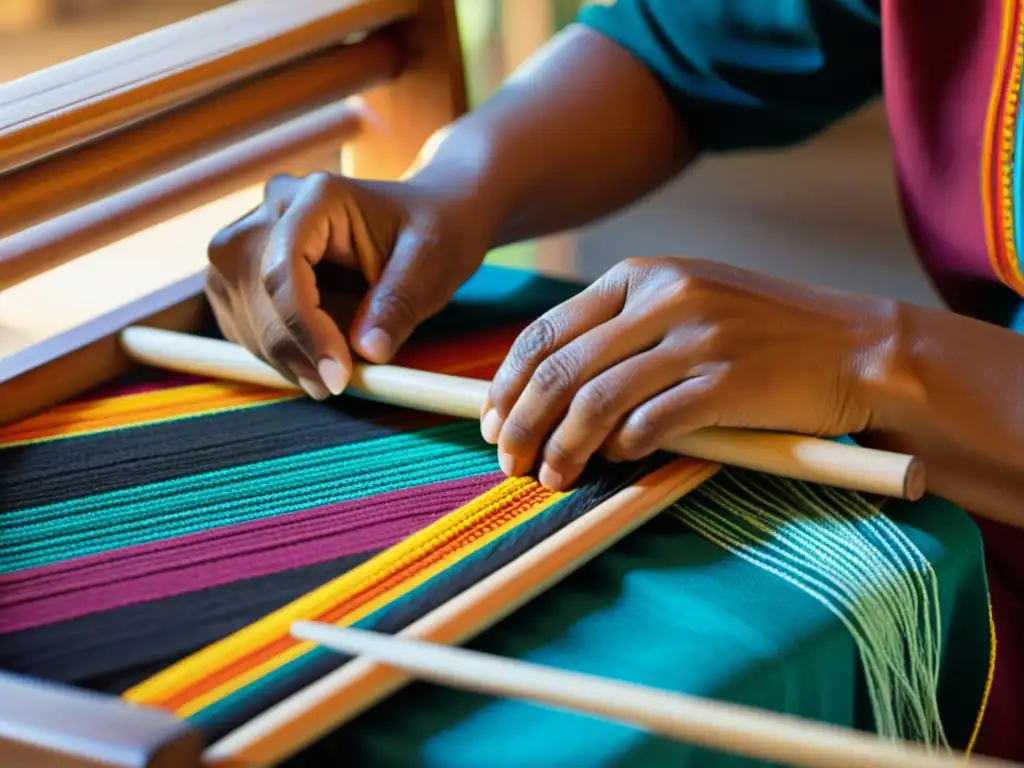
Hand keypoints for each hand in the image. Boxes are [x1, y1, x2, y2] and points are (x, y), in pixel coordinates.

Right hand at [205, 171, 490, 398]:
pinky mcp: (244, 263)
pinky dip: (269, 347)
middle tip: (334, 385)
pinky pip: (237, 313)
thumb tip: (368, 352)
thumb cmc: (432, 233)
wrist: (426, 217)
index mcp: (319, 196)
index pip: (284, 265)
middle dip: (290, 346)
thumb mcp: (431, 265)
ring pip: (237, 303)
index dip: (304, 327)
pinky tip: (310, 361)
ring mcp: (252, 232)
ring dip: (277, 352)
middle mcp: (274, 205)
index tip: (338, 375)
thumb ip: (398, 306)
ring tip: (327, 377)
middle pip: (252, 284)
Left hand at [481, 256, 903, 489]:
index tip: (492, 418)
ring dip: (562, 447)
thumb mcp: (687, 304)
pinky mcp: (728, 381)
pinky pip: (650, 422)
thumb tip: (545, 388)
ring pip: (595, 400)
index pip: (547, 330)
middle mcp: (664, 298)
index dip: (508, 381)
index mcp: (642, 275)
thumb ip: (622, 330)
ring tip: (550, 477)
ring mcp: (697, 337)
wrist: (859, 347)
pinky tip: (614, 461)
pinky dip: (621, 447)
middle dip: (521, 422)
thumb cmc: (763, 334)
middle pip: (561, 368)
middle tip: (507, 461)